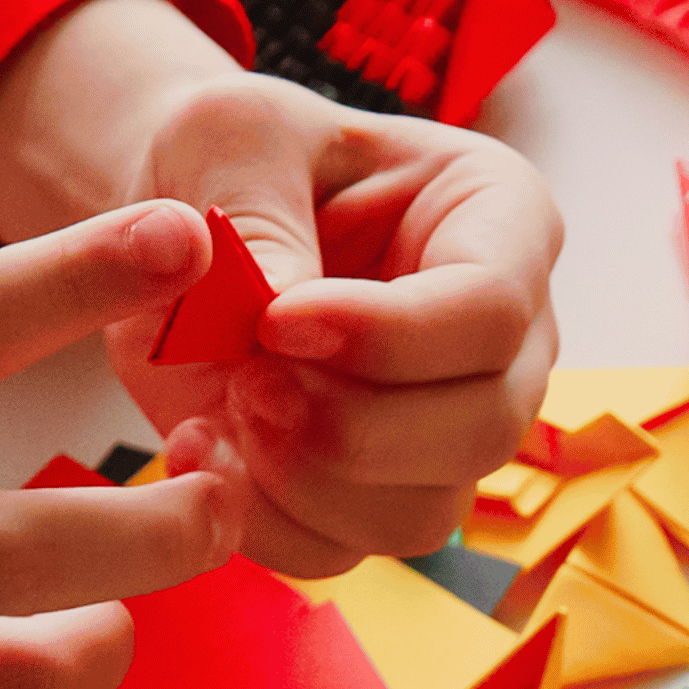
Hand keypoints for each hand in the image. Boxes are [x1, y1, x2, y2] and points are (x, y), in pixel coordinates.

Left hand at [0, 0, 560, 575]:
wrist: (184, 227)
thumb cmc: (233, 157)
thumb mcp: (232, 136)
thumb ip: (257, 210)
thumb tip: (277, 308)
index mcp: (500, 220)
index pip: (490, 310)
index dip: (384, 335)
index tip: (275, 320)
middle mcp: (504, 340)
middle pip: (483, 429)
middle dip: (349, 425)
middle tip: (246, 380)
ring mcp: (449, 429)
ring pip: (421, 514)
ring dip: (304, 482)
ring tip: (225, 406)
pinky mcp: (376, 492)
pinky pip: (340, 552)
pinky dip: (260, 521)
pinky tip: (205, 448)